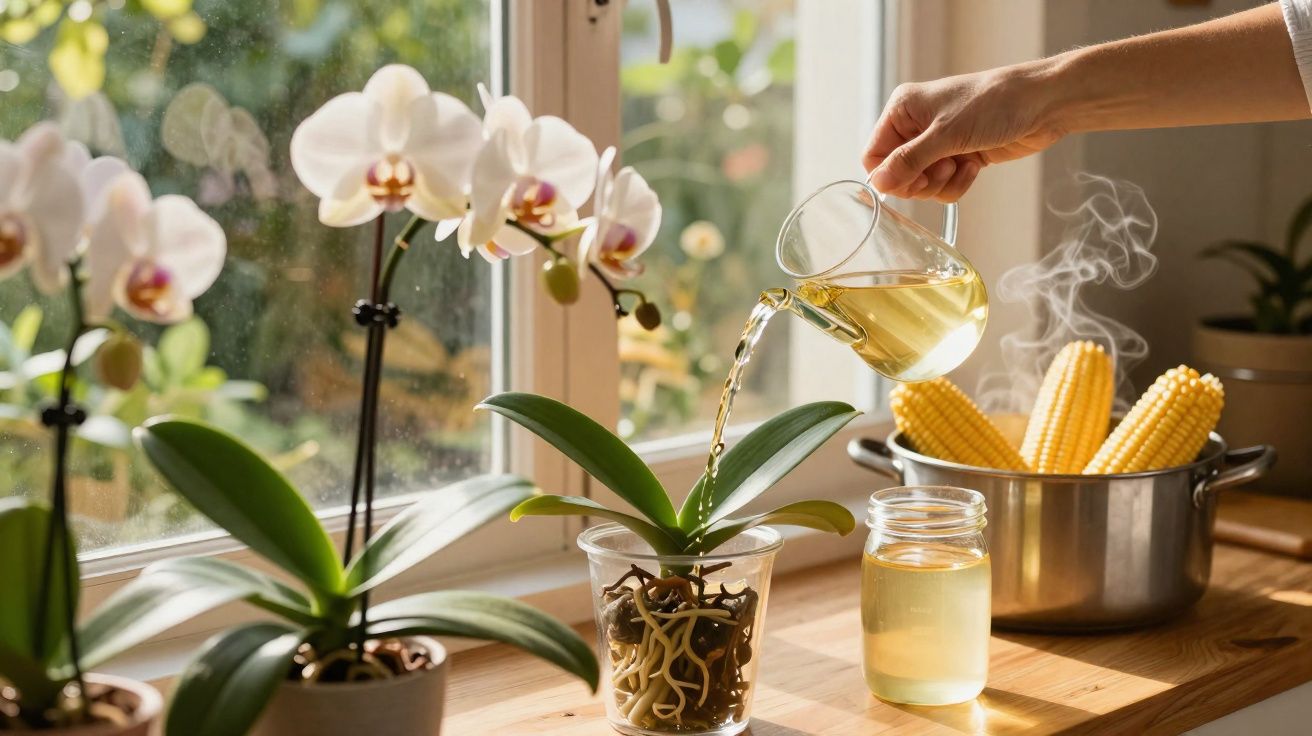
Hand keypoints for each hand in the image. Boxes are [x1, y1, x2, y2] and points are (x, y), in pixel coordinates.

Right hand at [863, 63, 1066, 201]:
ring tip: (961, 164)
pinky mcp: (959, 157)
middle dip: (919, 180)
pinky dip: (957, 183)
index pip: (874, 155)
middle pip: (897, 174)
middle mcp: (916, 126)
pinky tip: (974, 166)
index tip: (911, 180)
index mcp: (903, 110)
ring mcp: (938, 143)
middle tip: (941, 170)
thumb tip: (877, 184)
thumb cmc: (994, 104)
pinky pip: (944, 186)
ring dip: (941, 183)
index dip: (889, 175)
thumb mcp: (946, 134)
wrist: (1043, 105)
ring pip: (921, 184)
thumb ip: (908, 161)